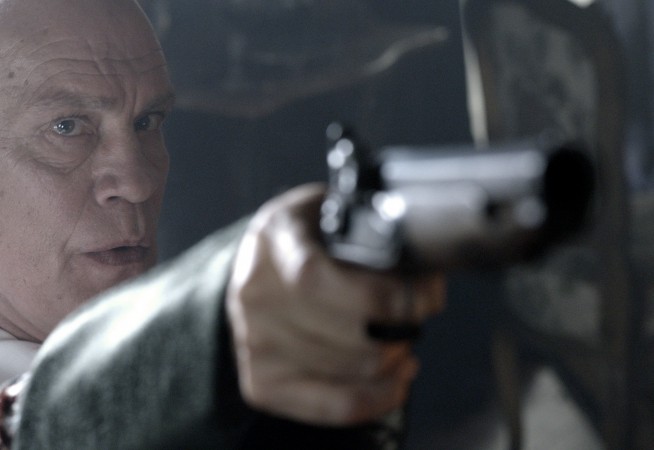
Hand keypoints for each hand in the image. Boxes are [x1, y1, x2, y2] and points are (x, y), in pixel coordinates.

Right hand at [226, 183, 445, 425]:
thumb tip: (421, 263)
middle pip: (346, 333)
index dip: (380, 295)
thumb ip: (367, 226)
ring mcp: (256, 344)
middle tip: (418, 314)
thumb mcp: (327, 207)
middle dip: (401, 328)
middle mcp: (256, 295)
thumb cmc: (302, 238)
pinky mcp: (262, 384)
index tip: (421, 295)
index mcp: (273, 241)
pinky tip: (396, 378)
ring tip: (404, 341)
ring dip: (394, 359)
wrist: (253, 268)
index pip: (317, 278)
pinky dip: (379, 397)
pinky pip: (336, 406)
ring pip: (349, 371)